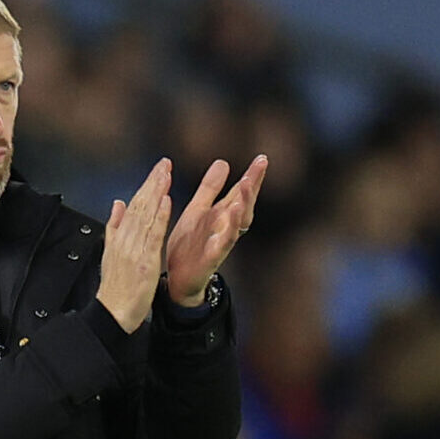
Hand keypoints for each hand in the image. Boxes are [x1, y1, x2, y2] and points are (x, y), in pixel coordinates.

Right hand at [96, 159, 170, 333]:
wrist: (112, 314)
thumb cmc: (115, 289)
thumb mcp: (110, 254)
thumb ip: (113, 227)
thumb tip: (116, 203)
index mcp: (119, 238)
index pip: (133, 206)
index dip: (146, 186)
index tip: (158, 170)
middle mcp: (125, 240)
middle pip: (139, 206)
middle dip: (153, 183)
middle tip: (165, 163)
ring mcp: (134, 250)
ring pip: (146, 216)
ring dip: (157, 193)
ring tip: (166, 174)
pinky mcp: (144, 262)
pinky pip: (153, 236)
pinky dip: (159, 218)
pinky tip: (166, 202)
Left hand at [164, 155, 267, 305]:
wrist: (178, 280)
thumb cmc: (190, 245)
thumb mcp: (198, 210)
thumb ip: (210, 189)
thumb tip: (224, 162)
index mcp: (221, 215)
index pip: (240, 193)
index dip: (252, 177)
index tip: (262, 158)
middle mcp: (225, 228)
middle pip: (244, 206)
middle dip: (251, 187)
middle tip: (260, 167)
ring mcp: (219, 244)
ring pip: (236, 225)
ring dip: (242, 207)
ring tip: (245, 188)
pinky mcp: (209, 260)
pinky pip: (220, 247)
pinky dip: (225, 236)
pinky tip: (229, 224)